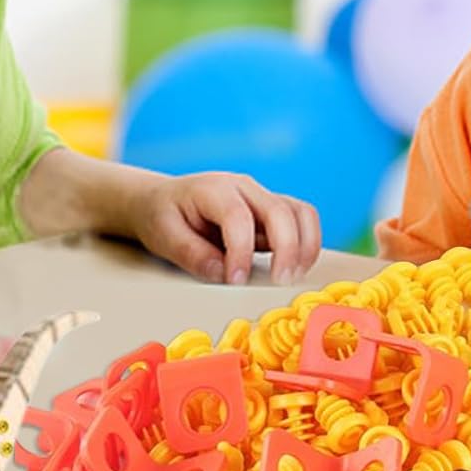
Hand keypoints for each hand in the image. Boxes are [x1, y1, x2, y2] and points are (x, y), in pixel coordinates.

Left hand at [126, 172, 322, 285]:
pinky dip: (307, 244)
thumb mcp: (163, 235)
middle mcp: (244, 187)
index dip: (241, 251)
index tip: (236, 280)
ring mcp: (262, 197)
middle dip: (286, 249)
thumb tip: (223, 273)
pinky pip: (302, 221)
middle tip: (279, 282)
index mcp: (213, 189)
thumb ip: (191, 254)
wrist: (165, 201)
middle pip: (279, 210)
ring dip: (305, 246)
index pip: (237, 216)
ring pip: (300, 212)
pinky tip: (294, 268)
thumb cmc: (164, 216)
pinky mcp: (273, 211)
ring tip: (291, 277)